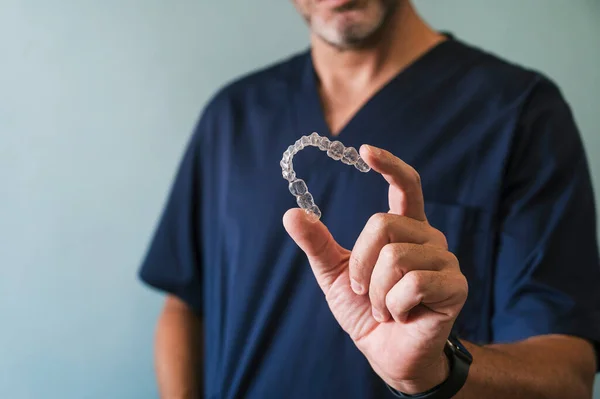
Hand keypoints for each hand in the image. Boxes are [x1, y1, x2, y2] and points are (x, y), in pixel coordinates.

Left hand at [283, 145, 467, 393]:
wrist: (387, 353)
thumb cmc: (366, 311)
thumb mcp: (334, 275)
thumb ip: (318, 243)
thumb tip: (292, 213)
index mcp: (405, 229)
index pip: (406, 186)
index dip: (389, 165)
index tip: (365, 150)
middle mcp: (428, 239)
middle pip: (383, 223)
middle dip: (360, 264)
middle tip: (366, 291)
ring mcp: (445, 261)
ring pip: (395, 257)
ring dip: (377, 292)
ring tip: (386, 307)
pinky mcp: (455, 286)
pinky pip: (412, 283)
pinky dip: (394, 306)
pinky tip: (401, 315)